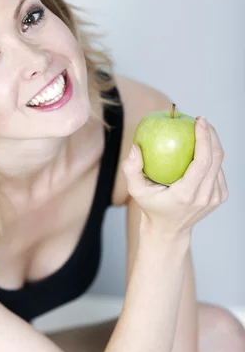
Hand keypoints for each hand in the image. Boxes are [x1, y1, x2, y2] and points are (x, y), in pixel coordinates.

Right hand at [122, 116, 228, 236]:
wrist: (169, 230)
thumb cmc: (151, 207)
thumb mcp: (136, 191)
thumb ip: (131, 169)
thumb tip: (135, 147)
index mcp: (186, 195)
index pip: (202, 162)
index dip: (205, 138)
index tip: (199, 121)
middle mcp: (204, 197)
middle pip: (216, 158)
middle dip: (212, 134)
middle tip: (201, 121)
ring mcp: (215, 198)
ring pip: (219, 163)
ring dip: (213, 144)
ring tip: (201, 131)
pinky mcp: (220, 197)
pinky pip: (218, 171)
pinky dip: (212, 157)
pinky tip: (202, 148)